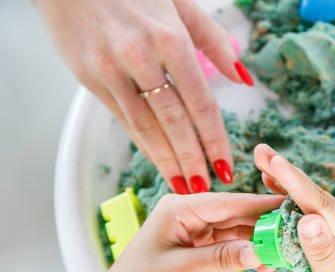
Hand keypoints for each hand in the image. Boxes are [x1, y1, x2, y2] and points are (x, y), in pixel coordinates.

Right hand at [34, 0, 253, 192]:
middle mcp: (140, 58)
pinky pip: (123, 119)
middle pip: (173, 122)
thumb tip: (243, 77)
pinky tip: (158, 160)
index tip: (226, 166)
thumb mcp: (181, 3)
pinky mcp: (89, 78)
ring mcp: (111, 70)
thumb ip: (214, 40)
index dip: (215, 140)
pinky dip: (143, 143)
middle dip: (191, 159)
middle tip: (205, 188)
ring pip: (145, 127)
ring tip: (183, 185)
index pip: (201, 103)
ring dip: (166, 161)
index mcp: (170, 39)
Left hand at [96, 192, 283, 271]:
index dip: (260, 204)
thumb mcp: (184, 269)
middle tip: (292, 232)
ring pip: (234, 230)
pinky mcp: (197, 246)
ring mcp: (194, 230)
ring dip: (255, 241)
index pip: (228, 203)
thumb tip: (259, 251)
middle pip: (234, 214)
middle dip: (262, 224)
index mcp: (180, 208)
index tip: (287, 205)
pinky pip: (227, 245)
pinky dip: (244, 253)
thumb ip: (222, 258)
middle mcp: (189, 213)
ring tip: (282, 251)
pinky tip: (263, 262)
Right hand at [253, 144, 334, 271]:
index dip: (294, 181)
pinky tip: (274, 186)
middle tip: (260, 150)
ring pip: (308, 199)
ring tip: (262, 160)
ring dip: (285, 180)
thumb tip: (308, 220)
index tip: (274, 161)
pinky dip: (288, 197)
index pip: (318, 203)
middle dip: (285, 171)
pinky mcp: (330, 234)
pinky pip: (306, 211)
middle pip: (312, 194)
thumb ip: (321, 253)